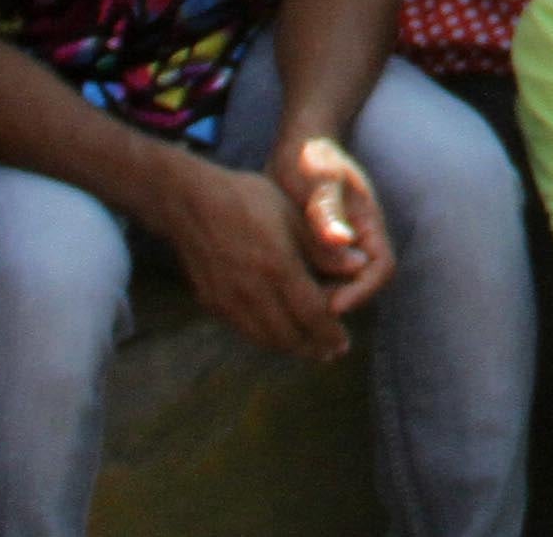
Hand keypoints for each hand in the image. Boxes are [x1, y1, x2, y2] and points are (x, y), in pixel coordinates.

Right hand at [151, 153, 352, 359]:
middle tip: (330, 353)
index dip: (330, 333)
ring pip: (264, 339)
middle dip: (313, 348)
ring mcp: (229, 300)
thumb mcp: (294, 215)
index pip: (312, 314)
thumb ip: (325, 248)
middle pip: (289, 336)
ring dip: (290, 348)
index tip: (344, 342)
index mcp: (279, 267)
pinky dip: (265, 338)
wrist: (192, 202)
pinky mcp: (212, 302)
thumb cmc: (249, 200)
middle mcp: (253, 290)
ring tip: (308, 349)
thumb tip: (360, 266)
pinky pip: (244, 330)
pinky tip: (276, 334)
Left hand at [277, 134, 392, 310]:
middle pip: (358, 285)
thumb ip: (329, 210)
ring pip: (335, 286)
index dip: (363, 291)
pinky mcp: (313, 252)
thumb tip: (342, 240)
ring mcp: (335, 248)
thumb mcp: (320, 180)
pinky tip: (273, 290)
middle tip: (302, 309)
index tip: (334, 306)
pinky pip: (313, 279)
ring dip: (316, 298)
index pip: (381, 269)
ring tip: (285, 304)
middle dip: (336, 301)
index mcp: (368, 225)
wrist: (295, 148)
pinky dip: (299, 287)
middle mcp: (356, 242)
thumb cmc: (313, 158)